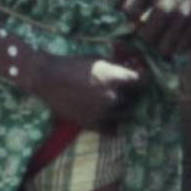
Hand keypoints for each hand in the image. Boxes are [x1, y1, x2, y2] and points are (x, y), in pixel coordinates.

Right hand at [30, 52, 144, 129]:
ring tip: (116, 104)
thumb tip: (133, 70)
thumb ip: (117, 68)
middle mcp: (113, 97)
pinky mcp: (92, 124)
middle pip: (135, 100)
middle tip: (126, 91)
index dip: (144, 80)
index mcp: (115, 78)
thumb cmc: (73, 64)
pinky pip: (113, 130)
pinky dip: (113, 125)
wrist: (47, 78)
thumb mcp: (99, 60)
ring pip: (126, 116)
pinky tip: (108, 118)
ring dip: (123, 110)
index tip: (142, 79)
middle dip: (132, 95)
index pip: (142, 82)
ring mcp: (103, 113)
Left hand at [123, 0, 190, 56]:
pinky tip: (179, 36)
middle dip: (154, 47)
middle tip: (149, 36)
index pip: (148, 39)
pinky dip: (189, 44)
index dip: (139, 40)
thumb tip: (129, 27)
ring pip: (182, 48)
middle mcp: (183, 15)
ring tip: (162, 35)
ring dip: (170, 46)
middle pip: (165, 49)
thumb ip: (132, 6)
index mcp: (165, 7)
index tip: (136, 34)